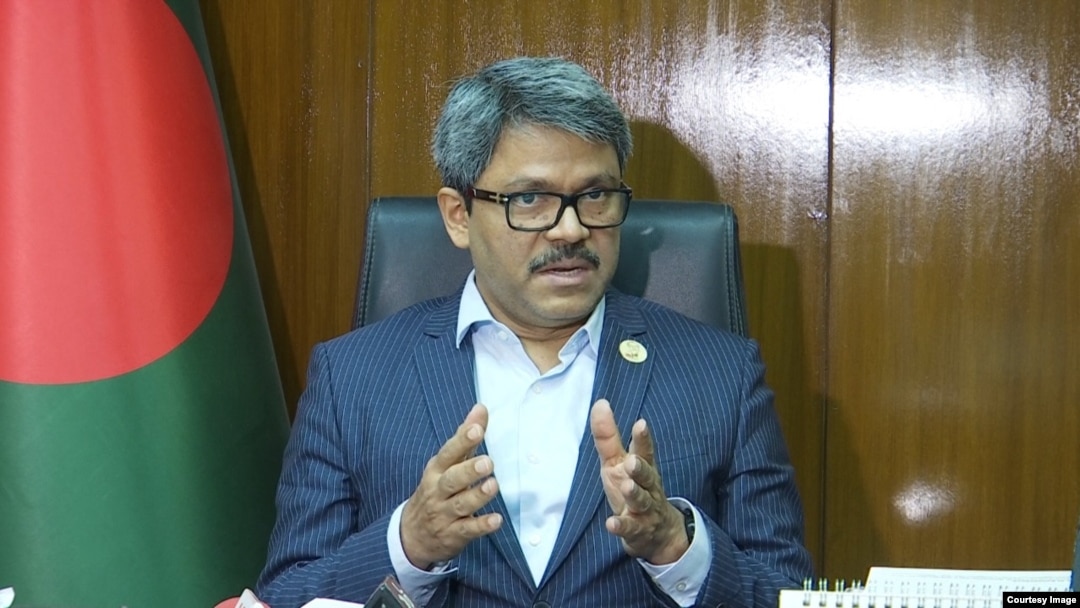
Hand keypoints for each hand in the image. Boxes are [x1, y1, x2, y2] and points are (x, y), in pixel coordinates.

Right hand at [400, 404, 501, 568]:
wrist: (411, 535)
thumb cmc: (436, 490)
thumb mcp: (446, 464)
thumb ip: (465, 437)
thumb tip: (481, 408)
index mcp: (436, 470)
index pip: (448, 453)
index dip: (462, 441)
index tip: (476, 430)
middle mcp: (438, 491)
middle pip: (452, 480)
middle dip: (469, 471)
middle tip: (488, 462)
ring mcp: (444, 514)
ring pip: (461, 504)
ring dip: (477, 496)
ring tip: (493, 485)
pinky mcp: (453, 535)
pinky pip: (467, 530)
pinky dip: (481, 525)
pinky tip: (496, 520)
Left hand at [590, 399, 688, 564]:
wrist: (657, 532)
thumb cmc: (633, 488)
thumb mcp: (618, 462)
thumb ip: (609, 436)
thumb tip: (600, 403)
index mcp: (643, 467)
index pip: (645, 450)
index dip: (643, 438)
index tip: (640, 423)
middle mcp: (647, 486)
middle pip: (646, 475)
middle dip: (640, 468)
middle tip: (632, 461)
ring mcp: (644, 509)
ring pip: (641, 501)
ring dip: (634, 494)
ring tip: (626, 486)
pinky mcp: (637, 530)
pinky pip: (630, 528)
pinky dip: (621, 525)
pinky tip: (612, 523)